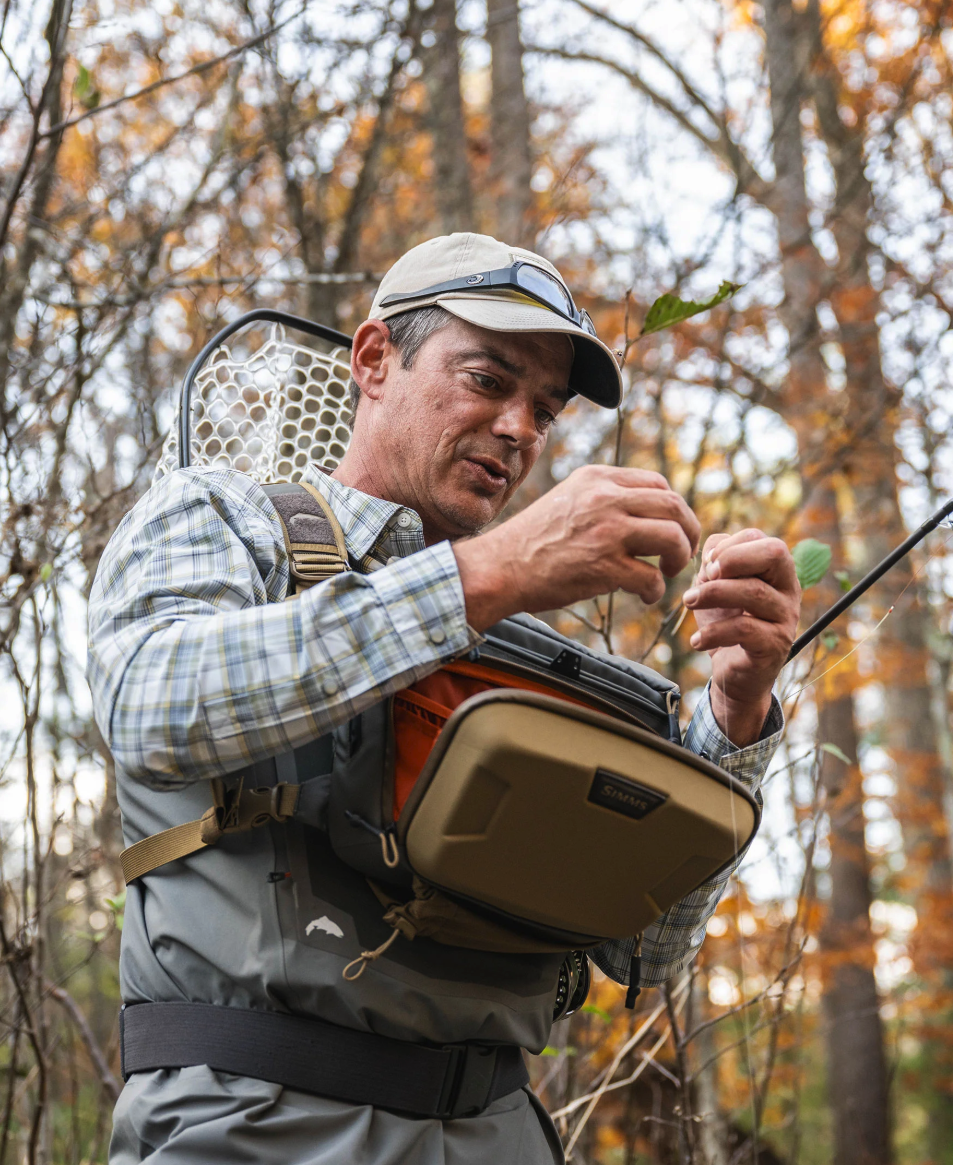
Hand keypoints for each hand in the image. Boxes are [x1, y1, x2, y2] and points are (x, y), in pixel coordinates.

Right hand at [453, 465, 699, 630]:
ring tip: (666, 573)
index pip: (658, 483)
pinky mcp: (605, 567)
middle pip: (674, 506)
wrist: (499, 568)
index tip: (673, 528)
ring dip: (679, 559)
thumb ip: (604, 498)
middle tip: (683, 553)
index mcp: (597, 478)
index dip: (674, 508)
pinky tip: (643, 595)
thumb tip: (646, 511)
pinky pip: (652, 578)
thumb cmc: (532, 541)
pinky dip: (654, 590)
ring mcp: (607, 531)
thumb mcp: (568, 500)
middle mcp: (606, 498)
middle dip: (688, 532)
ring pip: (673, 538)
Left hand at [682, 530, 799, 745]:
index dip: (730, 545)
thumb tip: (711, 558)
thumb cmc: (727, 623)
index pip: (762, 539)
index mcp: (776, 571)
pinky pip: (745, 629)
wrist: (734, 673)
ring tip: (688, 602)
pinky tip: (697, 641)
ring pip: (754, 592)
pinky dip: (713, 632)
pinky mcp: (775, 646)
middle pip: (774, 554)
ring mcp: (786, 618)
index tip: (707, 565)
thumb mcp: (716, 588)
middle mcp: (788, 590)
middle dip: (733, 559)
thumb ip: (715, 563)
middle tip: (706, 575)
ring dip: (712, 593)